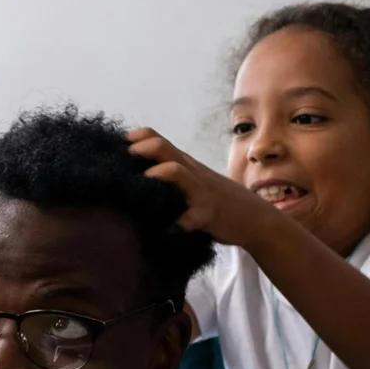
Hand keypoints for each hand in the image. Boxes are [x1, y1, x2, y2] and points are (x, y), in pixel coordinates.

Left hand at [127, 127, 283, 250]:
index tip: (114, 147)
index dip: (135, 139)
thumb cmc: (218, 202)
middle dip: (139, 150)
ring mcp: (200, 191)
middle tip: (120, 161)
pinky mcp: (208, 214)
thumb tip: (134, 181)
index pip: (156, 138)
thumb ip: (171, 178)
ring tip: (142, 183)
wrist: (255, 218)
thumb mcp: (193, 183)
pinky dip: (179, 223)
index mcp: (185, 164)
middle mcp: (191, 172)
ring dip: (157, 174)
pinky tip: (167, 230)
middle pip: (163, 147)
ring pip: (177, 171)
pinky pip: (192, 217)